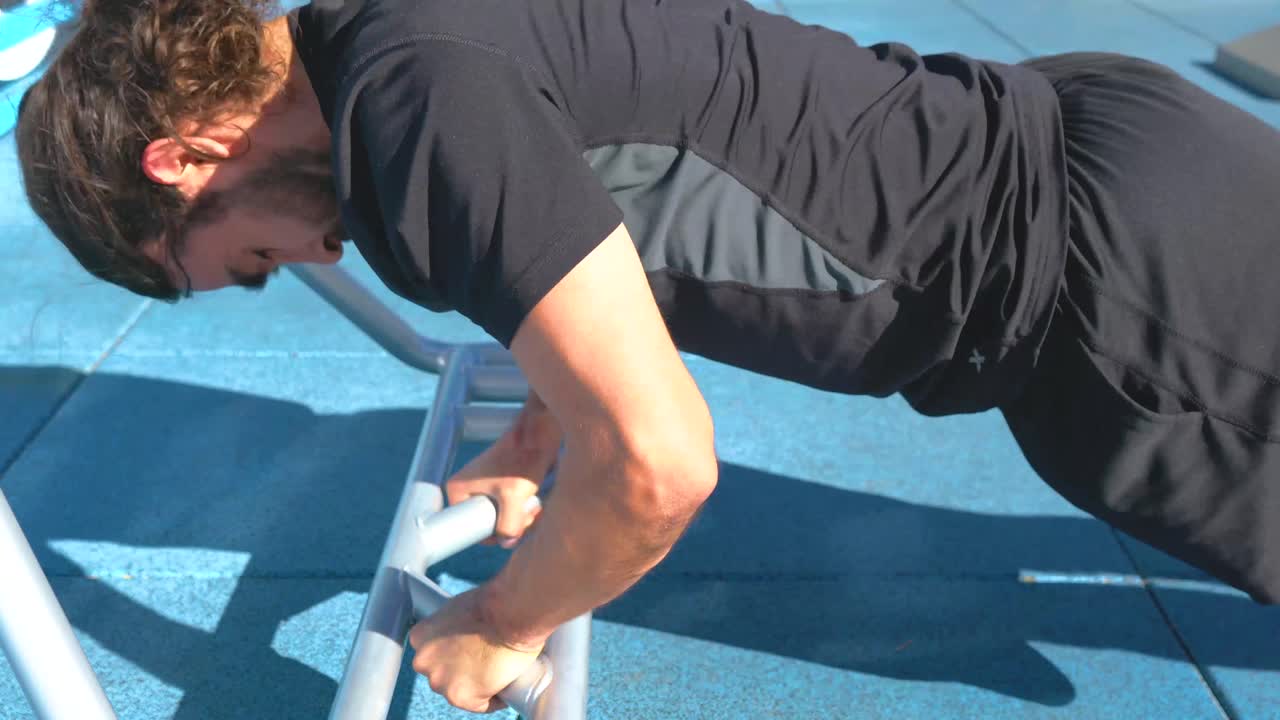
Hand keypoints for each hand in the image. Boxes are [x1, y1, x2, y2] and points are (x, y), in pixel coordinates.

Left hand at [408, 588, 545, 713]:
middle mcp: (424, 662)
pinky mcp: (462, 697)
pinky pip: (481, 704)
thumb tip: (463, 636)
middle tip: (484, 661)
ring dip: (476, 686)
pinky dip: (494, 699)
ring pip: (459, 691)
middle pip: (442, 674)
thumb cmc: (491, 604)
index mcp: (420, 637)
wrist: (509, 613)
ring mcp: (442, 681)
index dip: (451, 654)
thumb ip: (452, 628)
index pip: (432, 655)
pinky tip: (504, 687)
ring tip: (497, 674)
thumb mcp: (458, 609)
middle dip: (460, 670)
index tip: (467, 653)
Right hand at [445, 396, 561, 547]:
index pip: (469, 528)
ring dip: (521, 519)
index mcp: (457, 491)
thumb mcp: (514, 497)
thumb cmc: (522, 459)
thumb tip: (507, 543)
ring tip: (534, 505)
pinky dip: (525, 511)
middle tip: (526, 515)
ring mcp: (486, 490)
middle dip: (510, 526)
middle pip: (487, 525)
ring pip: (503, 520)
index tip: (509, 531)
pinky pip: (511, 511)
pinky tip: (537, 503)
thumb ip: (509, 526)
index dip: (490, 534)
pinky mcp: (502, 489)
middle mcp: (468, 491)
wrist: (539, 435)